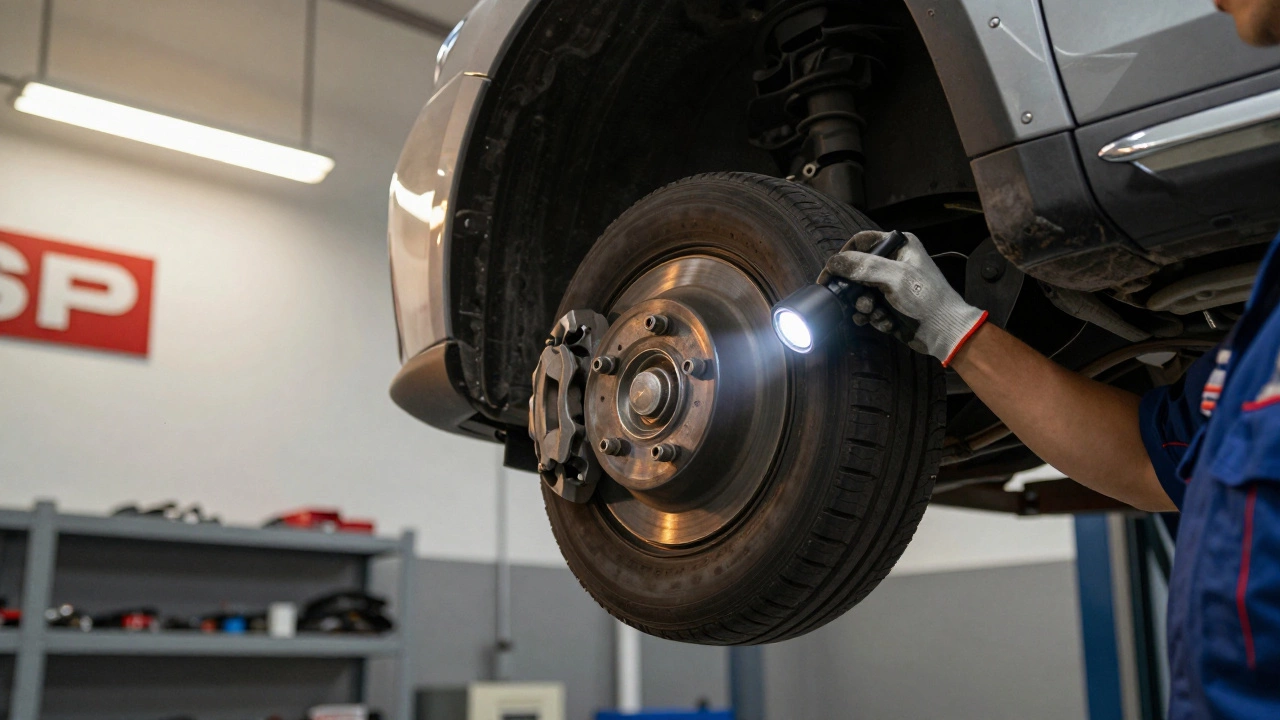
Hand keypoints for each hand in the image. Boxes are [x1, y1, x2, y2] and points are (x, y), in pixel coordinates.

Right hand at [823, 230, 986, 365]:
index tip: (830, 275)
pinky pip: (867, 308)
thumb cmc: (926, 299)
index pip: (860, 242)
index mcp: (898, 246)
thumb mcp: (895, 278)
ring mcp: (890, 284)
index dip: (843, 257)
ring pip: (859, 292)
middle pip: (855, 270)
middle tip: (860, 302)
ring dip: (863, 306)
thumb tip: (832, 262)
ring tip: (875, 314)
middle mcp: (893, 262)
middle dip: (854, 289)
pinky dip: (872, 317)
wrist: (944, 332)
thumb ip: (863, 267)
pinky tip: (884, 322)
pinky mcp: (888, 304)